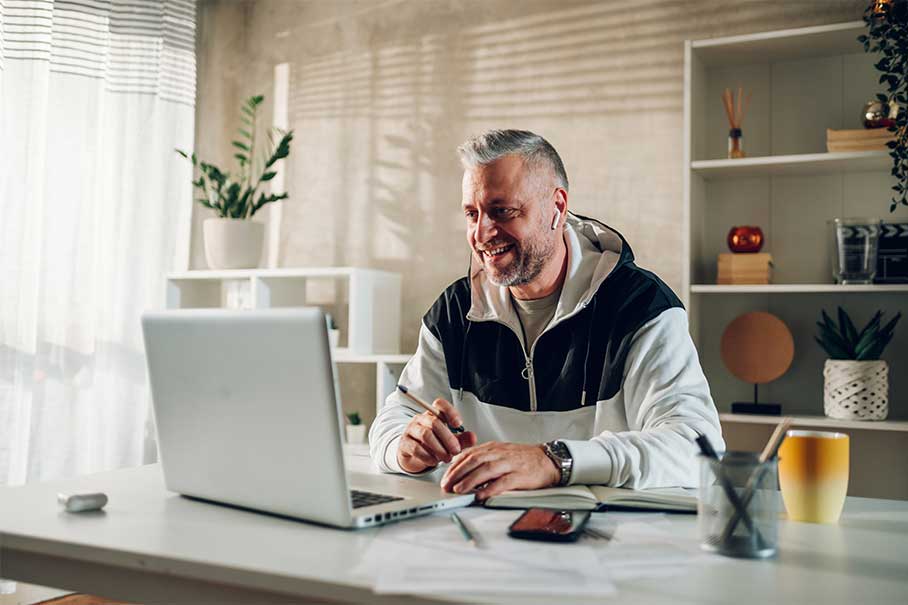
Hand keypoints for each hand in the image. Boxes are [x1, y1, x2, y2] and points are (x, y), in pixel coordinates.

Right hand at [397, 398, 476, 473]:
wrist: (414, 456)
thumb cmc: (433, 444)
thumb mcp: (449, 442)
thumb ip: (462, 439)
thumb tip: (473, 437)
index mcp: (433, 414)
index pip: (440, 404)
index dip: (450, 412)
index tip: (458, 425)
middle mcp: (421, 419)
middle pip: (434, 422)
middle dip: (448, 438)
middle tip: (456, 450)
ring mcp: (411, 430)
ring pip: (426, 435)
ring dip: (439, 448)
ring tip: (447, 458)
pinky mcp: (404, 443)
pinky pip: (416, 448)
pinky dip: (428, 456)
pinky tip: (434, 461)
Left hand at [440, 441, 559, 500]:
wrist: (548, 460)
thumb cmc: (523, 459)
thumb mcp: (500, 453)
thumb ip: (483, 459)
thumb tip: (463, 469)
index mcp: (493, 448)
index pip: (468, 454)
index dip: (454, 465)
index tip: (445, 476)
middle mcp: (499, 454)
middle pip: (474, 460)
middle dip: (457, 473)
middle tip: (447, 485)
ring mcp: (510, 464)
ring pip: (486, 470)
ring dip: (470, 480)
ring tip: (459, 490)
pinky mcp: (520, 476)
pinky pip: (502, 482)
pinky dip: (489, 489)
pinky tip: (480, 495)